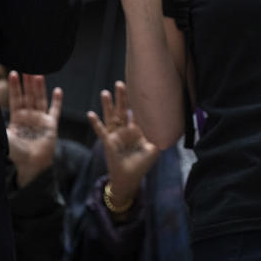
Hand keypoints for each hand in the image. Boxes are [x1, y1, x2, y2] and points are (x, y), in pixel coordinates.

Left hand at [6, 71, 61, 187]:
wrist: (30, 164)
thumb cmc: (15, 153)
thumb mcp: (3, 136)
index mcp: (16, 118)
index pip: (15, 99)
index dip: (14, 87)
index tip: (13, 73)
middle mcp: (29, 117)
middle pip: (29, 96)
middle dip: (27, 82)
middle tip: (28, 67)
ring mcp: (41, 120)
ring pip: (40, 99)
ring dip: (39, 87)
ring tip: (38, 74)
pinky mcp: (52, 125)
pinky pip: (55, 110)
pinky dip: (57, 101)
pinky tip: (57, 90)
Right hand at [86, 81, 160, 207]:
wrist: (130, 177)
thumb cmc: (142, 163)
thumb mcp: (154, 149)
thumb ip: (160, 137)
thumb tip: (170, 127)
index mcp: (138, 129)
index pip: (138, 112)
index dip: (138, 101)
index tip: (139, 87)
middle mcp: (126, 129)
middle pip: (123, 109)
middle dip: (122, 97)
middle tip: (121, 83)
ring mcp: (116, 134)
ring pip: (111, 116)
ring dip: (108, 105)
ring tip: (105, 92)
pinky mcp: (108, 141)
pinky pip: (101, 131)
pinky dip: (96, 123)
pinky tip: (90, 114)